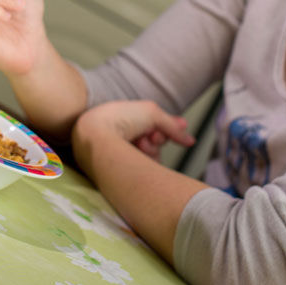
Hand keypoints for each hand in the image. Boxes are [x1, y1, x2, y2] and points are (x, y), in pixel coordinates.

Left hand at [73, 101, 193, 177]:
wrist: (94, 137)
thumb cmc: (119, 119)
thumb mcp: (152, 114)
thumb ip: (172, 126)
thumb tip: (191, 140)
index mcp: (123, 118)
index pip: (152, 125)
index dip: (167, 128)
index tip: (182, 128)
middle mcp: (120, 136)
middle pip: (153, 143)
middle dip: (157, 140)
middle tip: (151, 137)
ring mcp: (118, 153)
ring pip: (149, 157)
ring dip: (150, 151)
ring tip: (140, 145)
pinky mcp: (117, 170)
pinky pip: (142, 170)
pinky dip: (145, 164)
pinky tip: (139, 159)